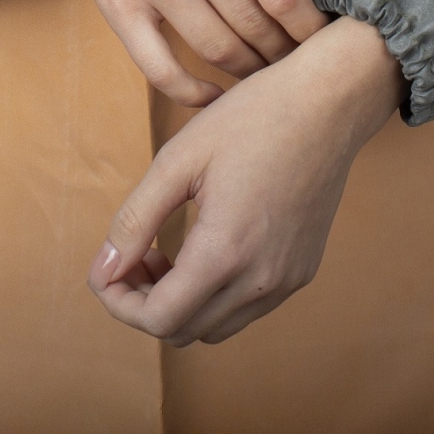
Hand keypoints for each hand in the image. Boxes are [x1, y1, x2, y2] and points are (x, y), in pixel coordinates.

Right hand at [0, 0, 328, 106]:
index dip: (312, 27)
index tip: (326, 40)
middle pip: (256, 26)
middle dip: (287, 53)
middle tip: (302, 63)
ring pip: (217, 50)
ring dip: (250, 72)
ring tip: (266, 72)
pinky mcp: (119, 6)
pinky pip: (160, 69)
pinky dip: (192, 93)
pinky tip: (214, 96)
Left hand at [88, 17, 405, 344]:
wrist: (330, 102)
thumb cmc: (252, 118)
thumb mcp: (178, 159)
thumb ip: (134, 221)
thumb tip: (103, 270)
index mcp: (226, 252)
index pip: (158, 320)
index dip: (118, 301)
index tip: (106, 267)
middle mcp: (261, 280)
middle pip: (183, 331)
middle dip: (143, 302)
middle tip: (132, 254)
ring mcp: (287, 280)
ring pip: (214, 328)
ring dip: (178, 303)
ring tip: (164, 253)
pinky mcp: (302, 271)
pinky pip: (246, 309)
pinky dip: (213, 296)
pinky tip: (203, 248)